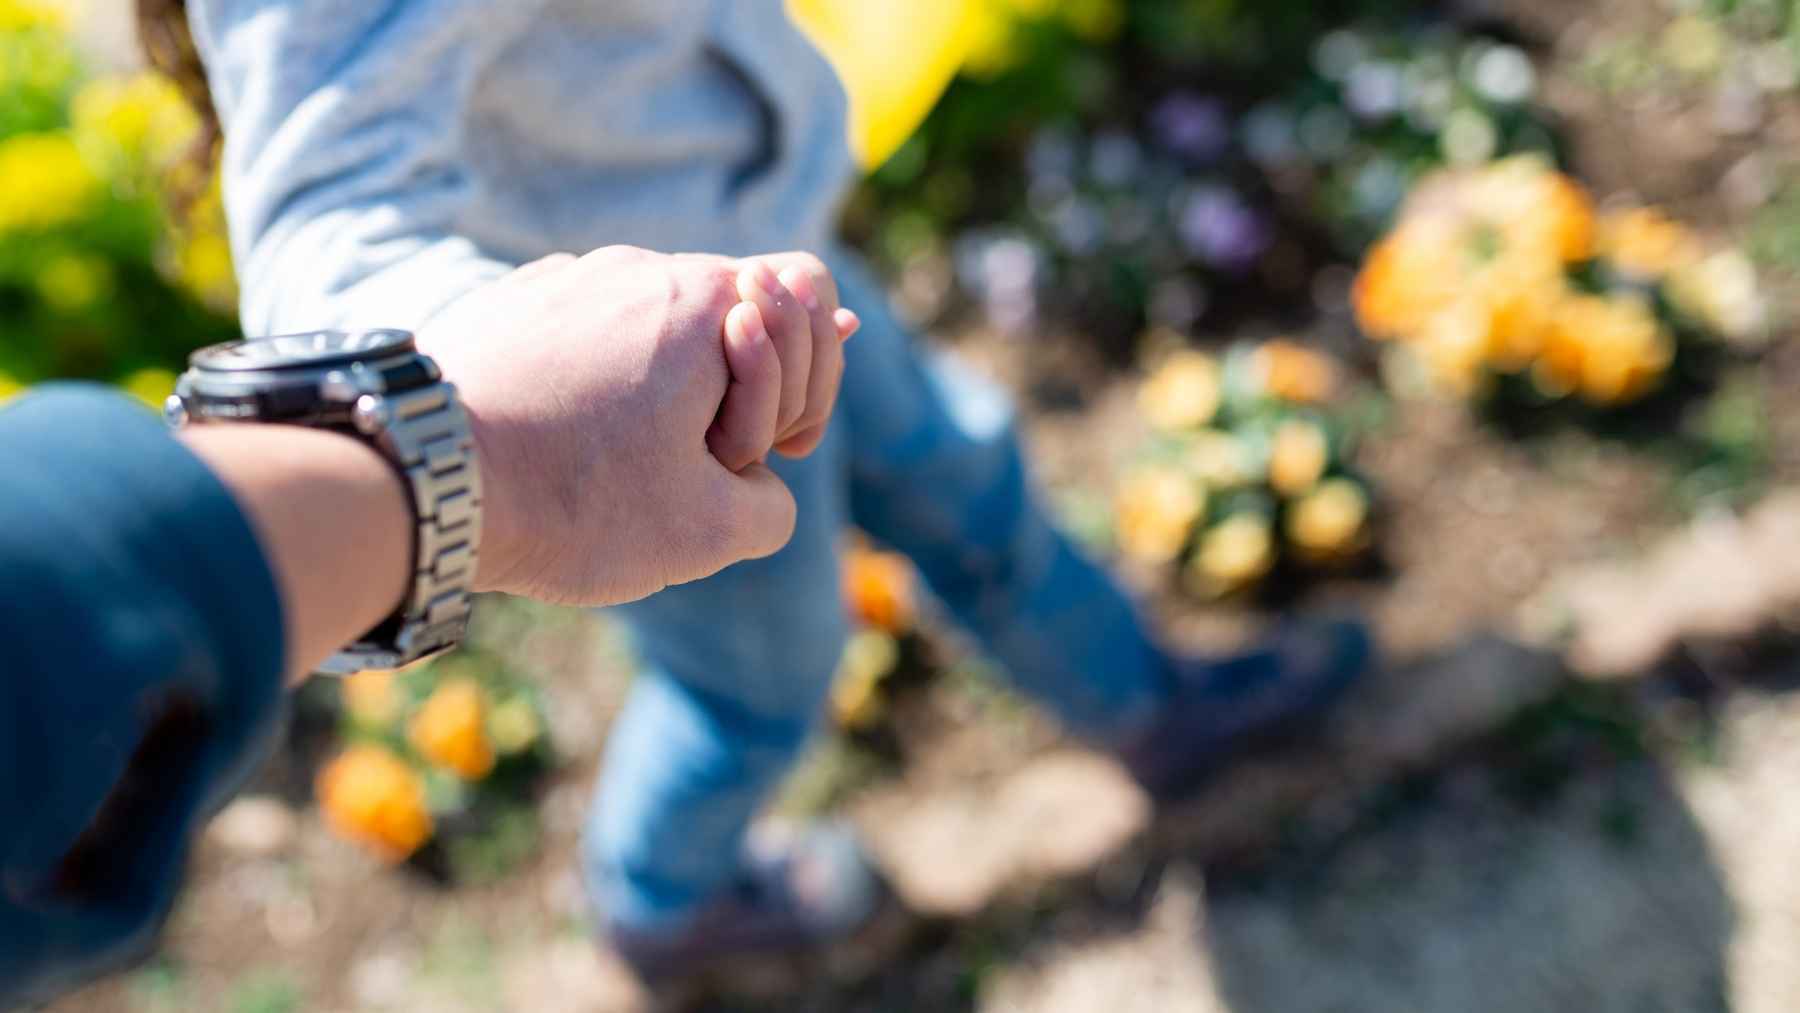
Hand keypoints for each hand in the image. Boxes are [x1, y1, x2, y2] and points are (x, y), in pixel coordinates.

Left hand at [417, 245, 852, 605]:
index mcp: (708, 302)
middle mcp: (641, 266)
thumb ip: (774, 500)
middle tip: (698, 463)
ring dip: (666, 390)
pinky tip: (564, 439)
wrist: (421, 477)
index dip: (813, 382)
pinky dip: (600, 380)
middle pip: (738, 309)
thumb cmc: (578, 501)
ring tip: (617, 462)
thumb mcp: (711, 530)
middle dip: (743, 391)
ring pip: (657, 324)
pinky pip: (589, 331)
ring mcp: (568, 277)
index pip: (814, 292)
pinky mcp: (510, 302)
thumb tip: (755, 484)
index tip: (762, 449)